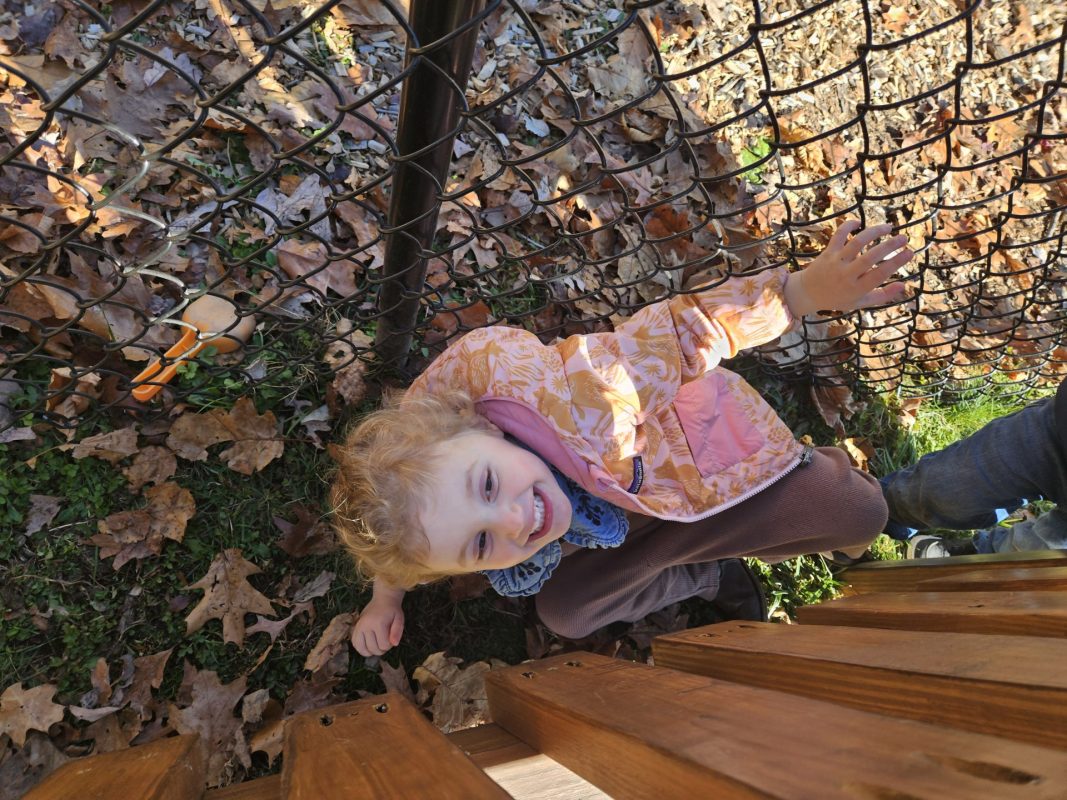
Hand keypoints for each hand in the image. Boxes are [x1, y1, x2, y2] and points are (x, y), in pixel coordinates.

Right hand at [351, 597, 404, 656]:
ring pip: (361, 648)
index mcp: (378, 623)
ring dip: (370, 651)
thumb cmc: (392, 610)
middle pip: (373, 648)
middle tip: (385, 641)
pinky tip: (368, 645)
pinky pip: (354, 643)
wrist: (383, 600)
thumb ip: (398, 631)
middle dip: (381, 649)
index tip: (391, 638)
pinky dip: (361, 648)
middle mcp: (365, 625)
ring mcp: (358, 626)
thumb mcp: (399, 619)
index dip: (389, 645)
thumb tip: (394, 644)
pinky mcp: (355, 627)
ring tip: (377, 645)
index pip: (383, 645)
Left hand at [784, 221, 912, 316]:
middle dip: (889, 246)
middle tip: (904, 238)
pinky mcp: (827, 252)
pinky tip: (859, 222)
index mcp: (856, 288)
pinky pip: (838, 235)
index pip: (879, 274)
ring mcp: (836, 261)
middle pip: (870, 257)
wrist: (807, 293)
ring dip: (873, 232)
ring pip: (856, 243)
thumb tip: (904, 286)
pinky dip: (848, 226)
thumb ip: (882, 295)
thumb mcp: (860, 303)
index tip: (910, 252)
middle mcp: (846, 274)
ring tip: (888, 227)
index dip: (896, 263)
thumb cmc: (838, 298)